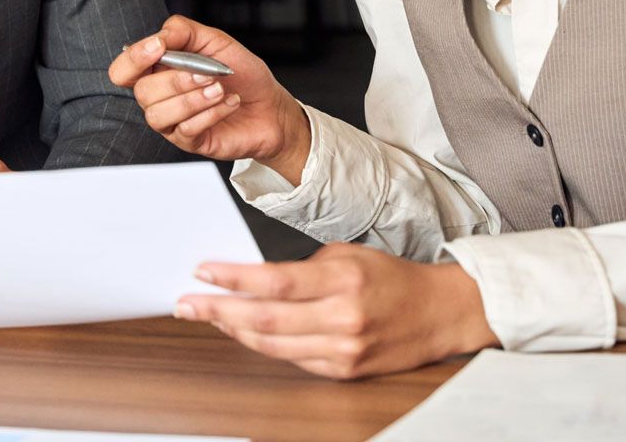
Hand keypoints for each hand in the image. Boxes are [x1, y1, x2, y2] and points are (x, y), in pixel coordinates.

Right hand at [107, 16, 309, 177]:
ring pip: (158, 115)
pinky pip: (185, 130)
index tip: (159, 47)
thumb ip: (182, 31)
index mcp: (159, 70)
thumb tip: (157, 37)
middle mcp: (160, 97)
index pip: (123, 70)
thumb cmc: (242, 74)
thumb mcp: (214, 41)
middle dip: (176, 79)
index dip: (134, 58)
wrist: (271, 105)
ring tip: (220, 89)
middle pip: (142, 92)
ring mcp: (173, 122)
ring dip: (193, 99)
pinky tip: (229, 103)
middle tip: (208, 73)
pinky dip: (211, 113)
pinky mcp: (189, 142)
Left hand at [175, 244, 496, 379]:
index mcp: (343, 279)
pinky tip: (243, 331)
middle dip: (218, 310)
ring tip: (207, 315)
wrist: (438, 313)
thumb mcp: (347, 255)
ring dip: (234, 330)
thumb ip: (301, 267)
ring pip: (272, 344)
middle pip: (265, 318)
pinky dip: (263, 345)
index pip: (275, 280)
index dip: (233, 278)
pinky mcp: (344, 371)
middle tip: (186, 302)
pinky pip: (291, 359)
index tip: (202, 271)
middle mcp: (342, 317)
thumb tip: (252, 276)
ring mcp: (343, 350)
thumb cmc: (390, 277)